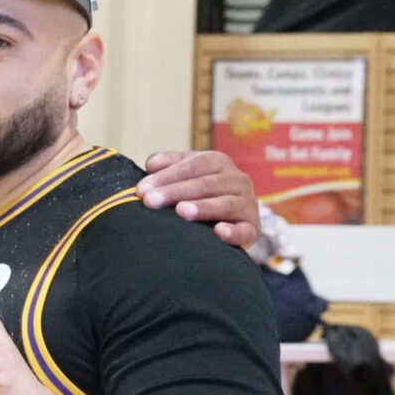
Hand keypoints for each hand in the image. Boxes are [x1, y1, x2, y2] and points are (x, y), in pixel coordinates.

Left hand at [139, 149, 260, 249]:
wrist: (228, 220)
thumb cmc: (198, 193)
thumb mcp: (185, 174)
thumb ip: (168, 165)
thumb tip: (151, 165)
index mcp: (218, 162)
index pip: (191, 165)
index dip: (166, 176)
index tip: (141, 190)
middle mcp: (237, 180)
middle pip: (205, 184)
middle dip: (175, 192)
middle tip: (151, 202)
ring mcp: (247, 203)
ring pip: (225, 204)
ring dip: (203, 207)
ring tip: (182, 211)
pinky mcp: (252, 228)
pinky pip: (245, 230)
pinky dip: (233, 231)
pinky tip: (219, 232)